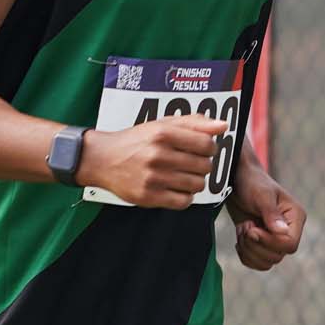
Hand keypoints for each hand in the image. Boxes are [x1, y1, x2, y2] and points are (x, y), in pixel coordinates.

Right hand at [79, 115, 226, 208]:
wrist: (101, 159)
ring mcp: (152, 178)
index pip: (207, 145)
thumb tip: (222, 126)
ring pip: (197, 185)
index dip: (210, 149)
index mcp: (163, 134)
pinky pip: (183, 201)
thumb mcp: (160, 125)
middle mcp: (158, 155)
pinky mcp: (147, 197)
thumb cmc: (134, 141)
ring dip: (195, 181)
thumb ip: (193, 123)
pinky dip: (185, 196)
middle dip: (202, 165)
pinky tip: (175, 188)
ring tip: (183, 176)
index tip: (202, 150)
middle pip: (205, 166)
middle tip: (189, 163)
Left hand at [228, 172, 305, 270]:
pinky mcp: (262, 244)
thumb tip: (281, 232)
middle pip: (277, 256)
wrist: (237, 182)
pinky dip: (245, 255)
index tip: (252, 229)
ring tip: (243, 230)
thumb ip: (271, 214)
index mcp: (295, 218)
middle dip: (256, 245)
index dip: (269, 242)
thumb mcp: (261, 195)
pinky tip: (240, 238)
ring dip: (249, 250)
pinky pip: (257, 263)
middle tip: (246, 226)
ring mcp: (275, 239)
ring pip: (267, 262)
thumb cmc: (252, 183)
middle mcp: (289, 231)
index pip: (289, 244)